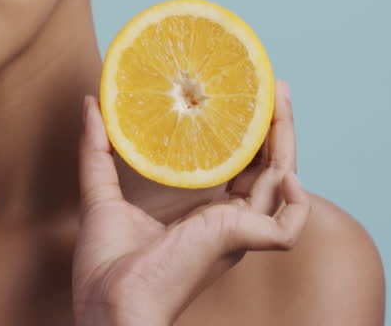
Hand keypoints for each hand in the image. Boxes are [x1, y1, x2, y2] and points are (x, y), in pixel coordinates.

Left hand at [72, 80, 308, 325]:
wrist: (110, 304)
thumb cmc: (107, 267)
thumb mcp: (101, 195)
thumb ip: (96, 149)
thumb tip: (92, 104)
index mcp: (203, 217)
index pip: (236, 168)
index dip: (243, 134)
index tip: (240, 96)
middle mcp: (226, 224)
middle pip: (264, 168)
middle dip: (273, 126)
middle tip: (272, 85)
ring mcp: (235, 234)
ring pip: (281, 184)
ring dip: (287, 141)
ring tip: (282, 100)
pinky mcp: (238, 242)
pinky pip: (287, 227)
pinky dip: (298, 203)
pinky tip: (288, 172)